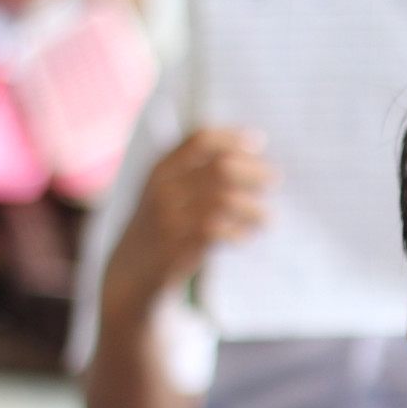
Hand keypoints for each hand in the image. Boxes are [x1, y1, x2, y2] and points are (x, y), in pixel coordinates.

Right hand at [106, 128, 275, 308]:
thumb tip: (249, 154)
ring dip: (253, 208)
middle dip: (253, 171)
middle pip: (219, 168)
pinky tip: (247, 235)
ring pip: (224, 200)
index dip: (233, 139)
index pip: (200, 139)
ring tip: (267, 217)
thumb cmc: (162, 225)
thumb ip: (195, 171)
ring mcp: (169, 217)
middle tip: (274, 180)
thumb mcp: (168, 191)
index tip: (259, 144)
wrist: (133, 268)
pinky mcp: (178, 246)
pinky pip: (218, 232)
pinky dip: (239, 232)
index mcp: (160, 168)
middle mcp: (163, 188)